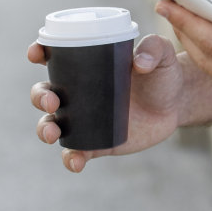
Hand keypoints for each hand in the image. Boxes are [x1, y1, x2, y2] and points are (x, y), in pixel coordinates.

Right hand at [27, 34, 183, 172]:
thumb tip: (140, 63)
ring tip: (53, 134)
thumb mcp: (162, 54)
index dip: (38, 52)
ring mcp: (85, 119)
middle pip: (44, 93)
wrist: (176, 104)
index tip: (36, 53)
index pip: (54, 56)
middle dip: (39, 97)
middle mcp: (79, 92)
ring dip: (45, 130)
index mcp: (87, 65)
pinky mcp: (96, 142)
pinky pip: (76, 152)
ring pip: (52, 125)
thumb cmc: (164, 73)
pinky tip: (76, 161)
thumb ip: (154, 49)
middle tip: (52, 101)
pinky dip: (71, 159)